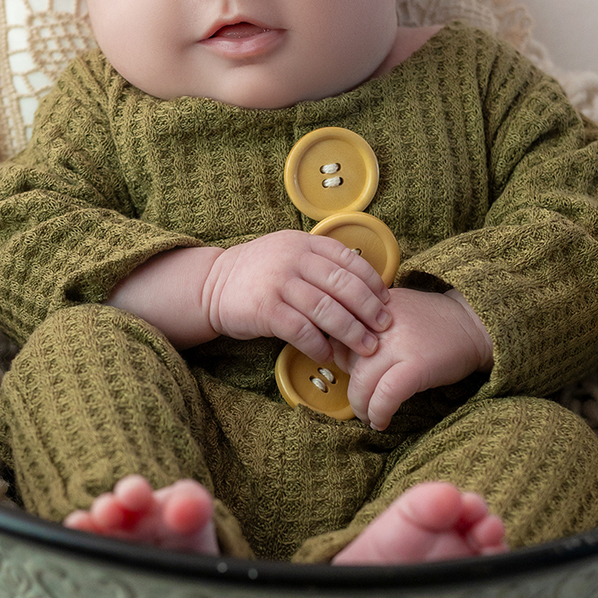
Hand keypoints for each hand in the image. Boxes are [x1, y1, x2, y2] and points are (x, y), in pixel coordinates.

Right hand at [201, 230, 391, 360]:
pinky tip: (329, 355)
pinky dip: (319, 345)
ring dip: (351, 332)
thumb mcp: (289, 254)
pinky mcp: (265, 309)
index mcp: (304, 242)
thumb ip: (319, 263)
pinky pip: (302, 330)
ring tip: (366, 347)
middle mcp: (293, 258)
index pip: (349, 260)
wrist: (211, 285)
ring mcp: (278, 282)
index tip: (386, 302)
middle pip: (343, 285)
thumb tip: (364, 286)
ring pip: (326, 309)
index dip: (372, 282)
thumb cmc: (259, 275)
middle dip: (369, 309)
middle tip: (384, 328)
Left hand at [332, 287, 492, 429]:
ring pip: (361, 384)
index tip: (352, 374)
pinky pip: (385, 397)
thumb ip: (366, 325)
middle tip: (360, 402)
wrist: (474, 324)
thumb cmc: (434, 322)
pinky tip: (382, 421)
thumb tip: (337, 352)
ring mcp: (398, 344)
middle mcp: (380, 323)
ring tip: (369, 416)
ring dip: (361, 407)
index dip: (341, 362)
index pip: (338, 338)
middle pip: (346, 363)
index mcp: (372, 308)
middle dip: (351, 390)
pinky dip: (378, 414)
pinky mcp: (415, 366)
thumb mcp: (394, 311)